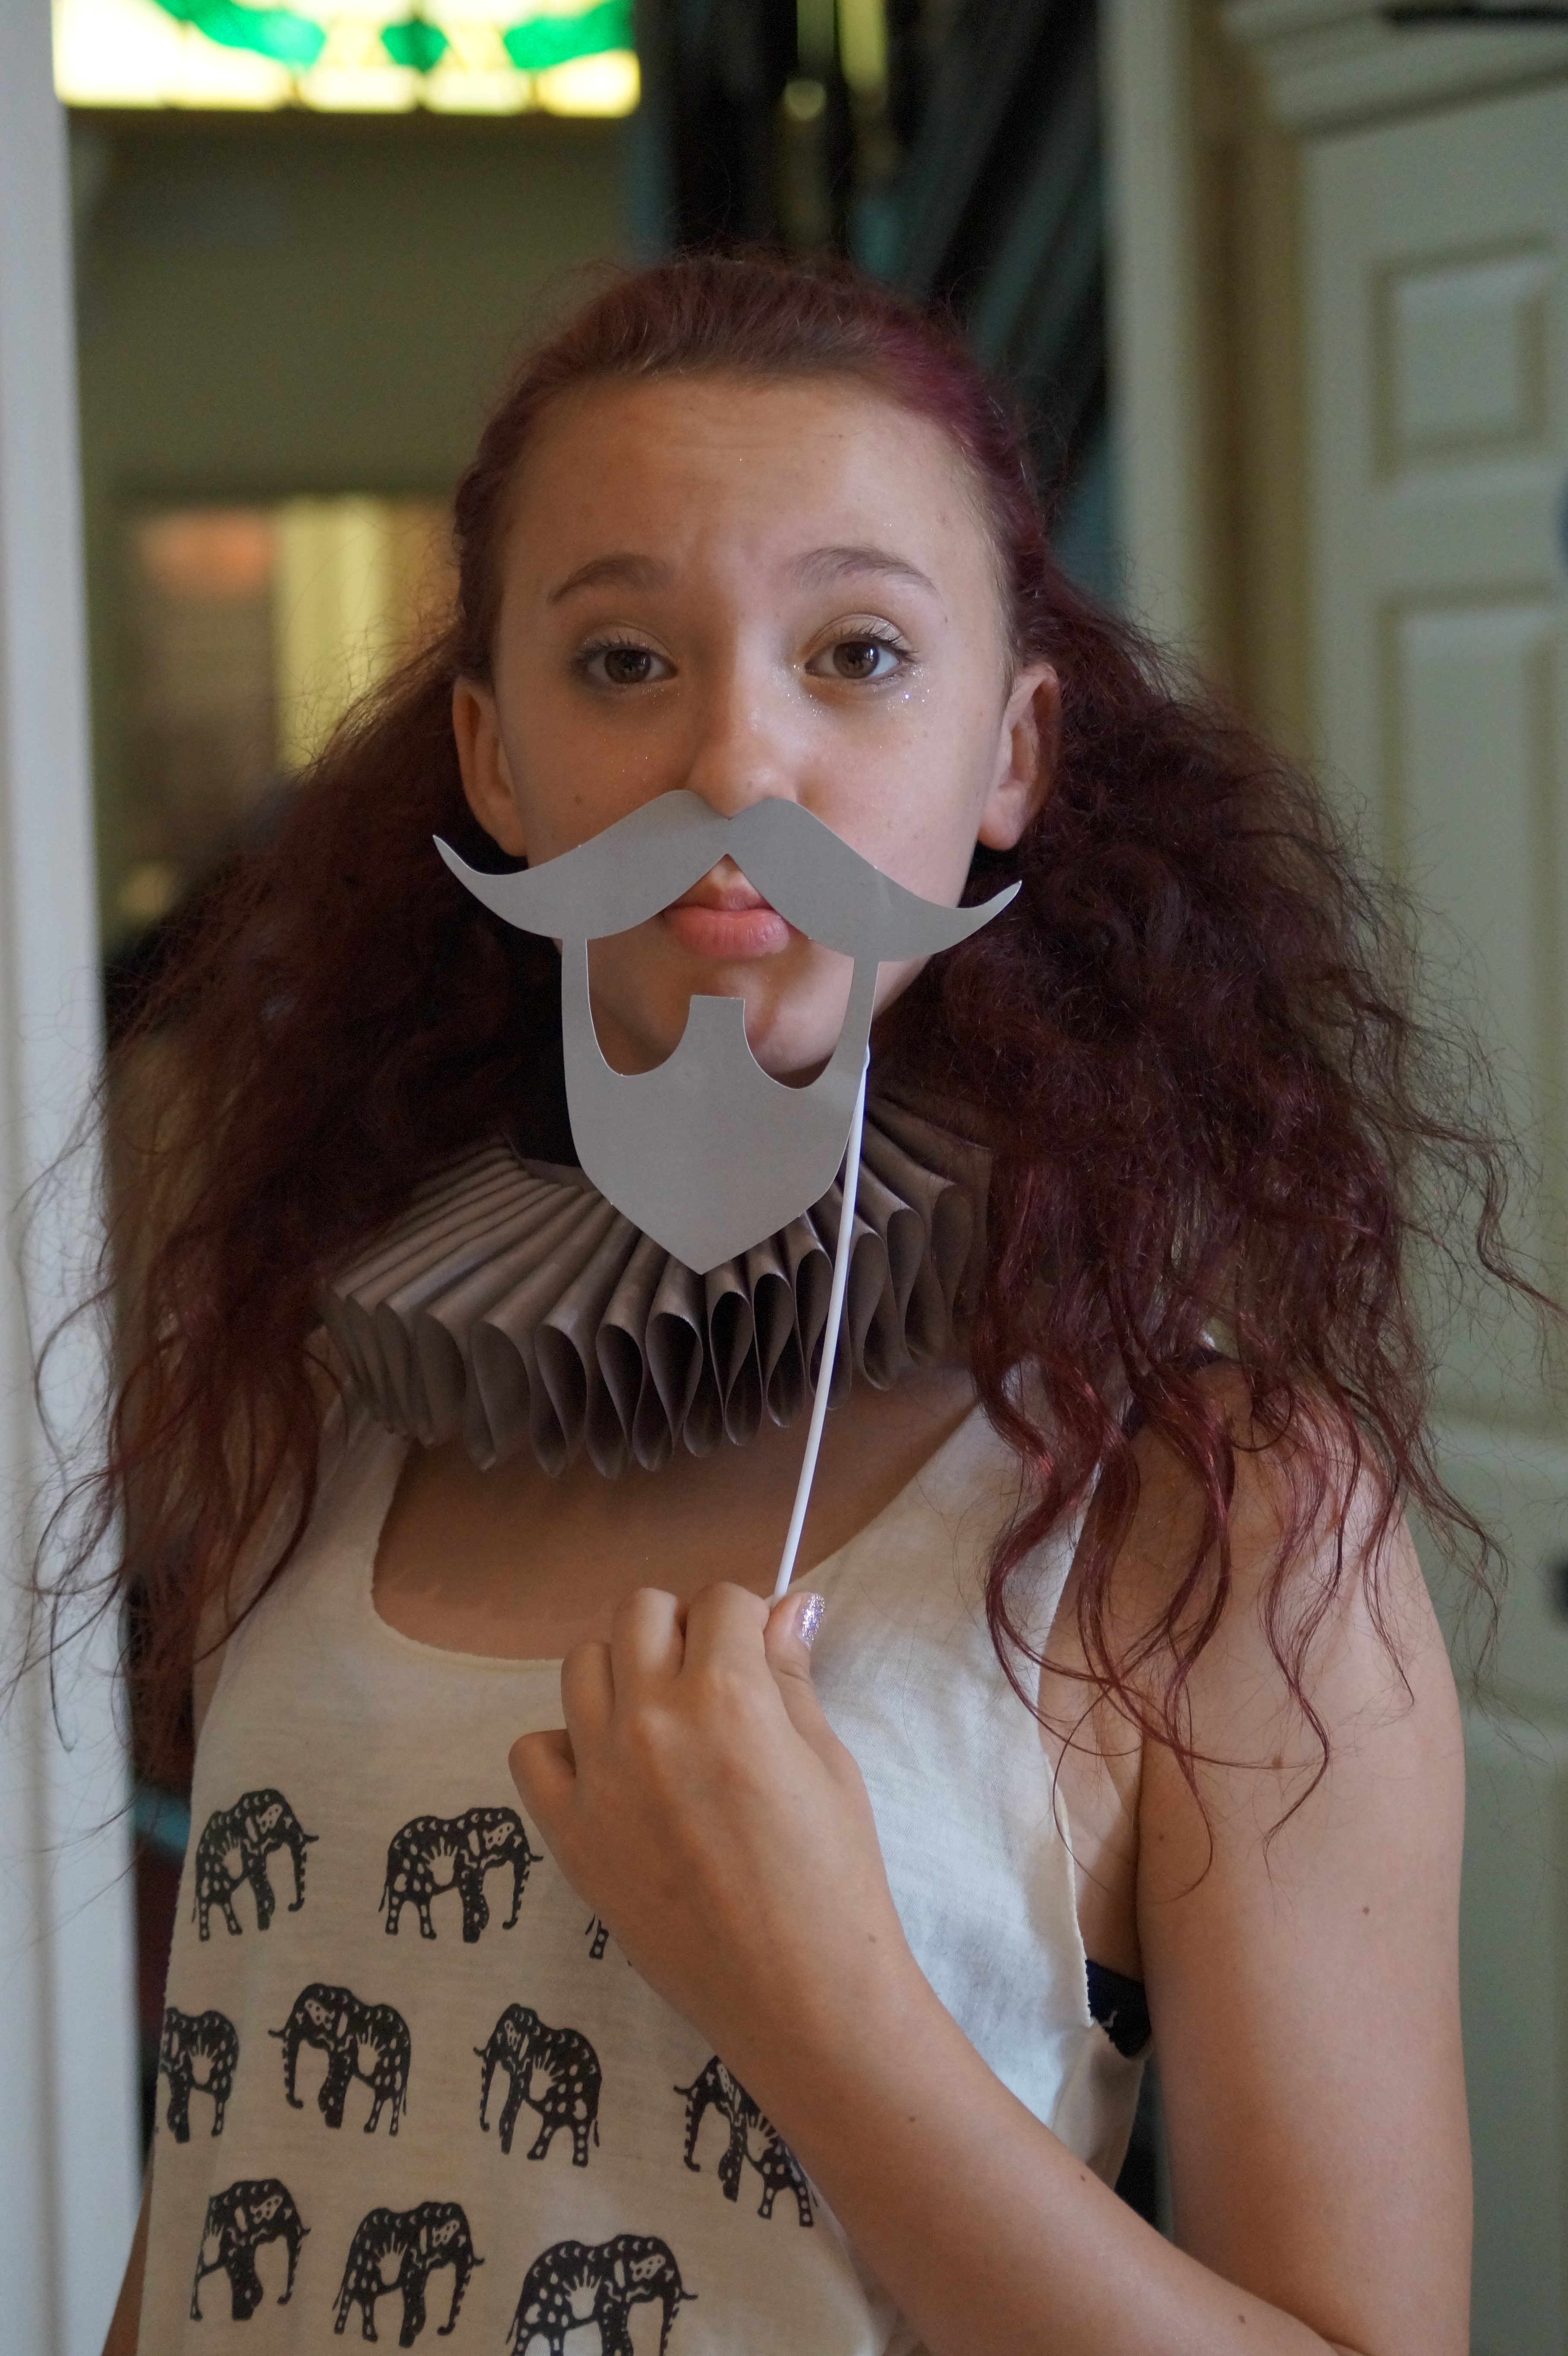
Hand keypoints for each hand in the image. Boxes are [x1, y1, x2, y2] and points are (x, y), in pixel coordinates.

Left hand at [510, 1584, 917, 2082]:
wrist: (800, 1995)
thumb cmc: (833, 1878)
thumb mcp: (828, 1762)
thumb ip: (790, 1676)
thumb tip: (788, 1606)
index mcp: (728, 1697)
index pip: (720, 1601)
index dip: (745, 1620)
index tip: (756, 1651)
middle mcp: (652, 1721)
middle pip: (638, 1612)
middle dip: (680, 1630)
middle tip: (710, 1680)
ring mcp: (599, 1777)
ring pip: (581, 1665)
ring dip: (623, 1675)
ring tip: (662, 1722)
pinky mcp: (568, 1832)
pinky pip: (534, 1750)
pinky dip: (567, 1747)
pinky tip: (612, 1774)